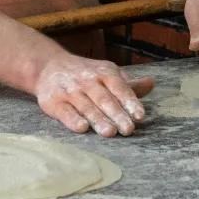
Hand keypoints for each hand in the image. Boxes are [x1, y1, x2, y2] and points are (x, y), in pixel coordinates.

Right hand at [33, 52, 154, 136]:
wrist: (47, 66)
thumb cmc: (84, 74)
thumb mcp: (106, 73)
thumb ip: (127, 84)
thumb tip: (151, 84)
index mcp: (103, 73)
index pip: (119, 87)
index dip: (130, 101)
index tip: (140, 115)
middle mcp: (87, 81)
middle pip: (104, 99)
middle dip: (117, 114)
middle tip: (129, 129)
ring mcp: (70, 91)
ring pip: (86, 106)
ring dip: (98, 119)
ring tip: (110, 132)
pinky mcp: (53, 101)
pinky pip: (64, 111)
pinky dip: (73, 119)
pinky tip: (82, 128)